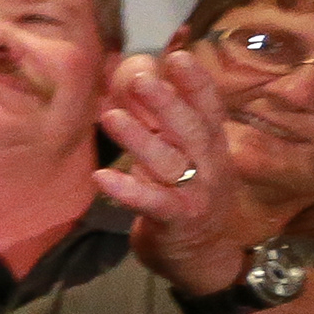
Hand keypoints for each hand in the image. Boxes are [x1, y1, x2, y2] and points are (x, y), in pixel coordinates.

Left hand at [102, 45, 264, 295]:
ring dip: (139, 138)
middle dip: (166, 103)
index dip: (196, 84)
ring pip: (169, 162)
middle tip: (140, 78)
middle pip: (190, 129)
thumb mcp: (181, 158)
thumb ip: (164, 125)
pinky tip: (102, 177)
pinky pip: (153, 203)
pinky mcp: (177, 220)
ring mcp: (196, 194)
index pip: (208, 109)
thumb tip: (137, 76)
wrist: (200, 257)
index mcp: (211, 147)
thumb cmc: (184, 197)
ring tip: (111, 116)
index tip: (177, 56)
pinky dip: (128, 190)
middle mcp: (209, 166)